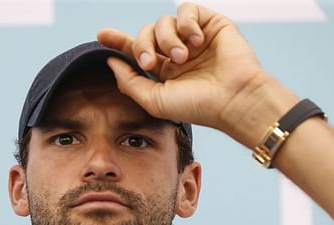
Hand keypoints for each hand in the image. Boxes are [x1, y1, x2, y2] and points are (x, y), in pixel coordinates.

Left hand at [97, 2, 297, 147]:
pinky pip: (186, 10)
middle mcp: (178, 53)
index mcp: (165, 71)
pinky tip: (196, 42)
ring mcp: (193, 38)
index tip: (101, 35)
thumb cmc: (197, 106)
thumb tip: (111, 61)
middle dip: (142, 45)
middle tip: (151, 62)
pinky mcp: (210, 24)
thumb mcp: (154, 100)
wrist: (233, 99)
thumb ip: (129, 82)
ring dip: (167, 39)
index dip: (119, 42)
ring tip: (182, 57)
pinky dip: (186, 24)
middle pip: (146, 33)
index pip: (138, 51)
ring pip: (163, 21)